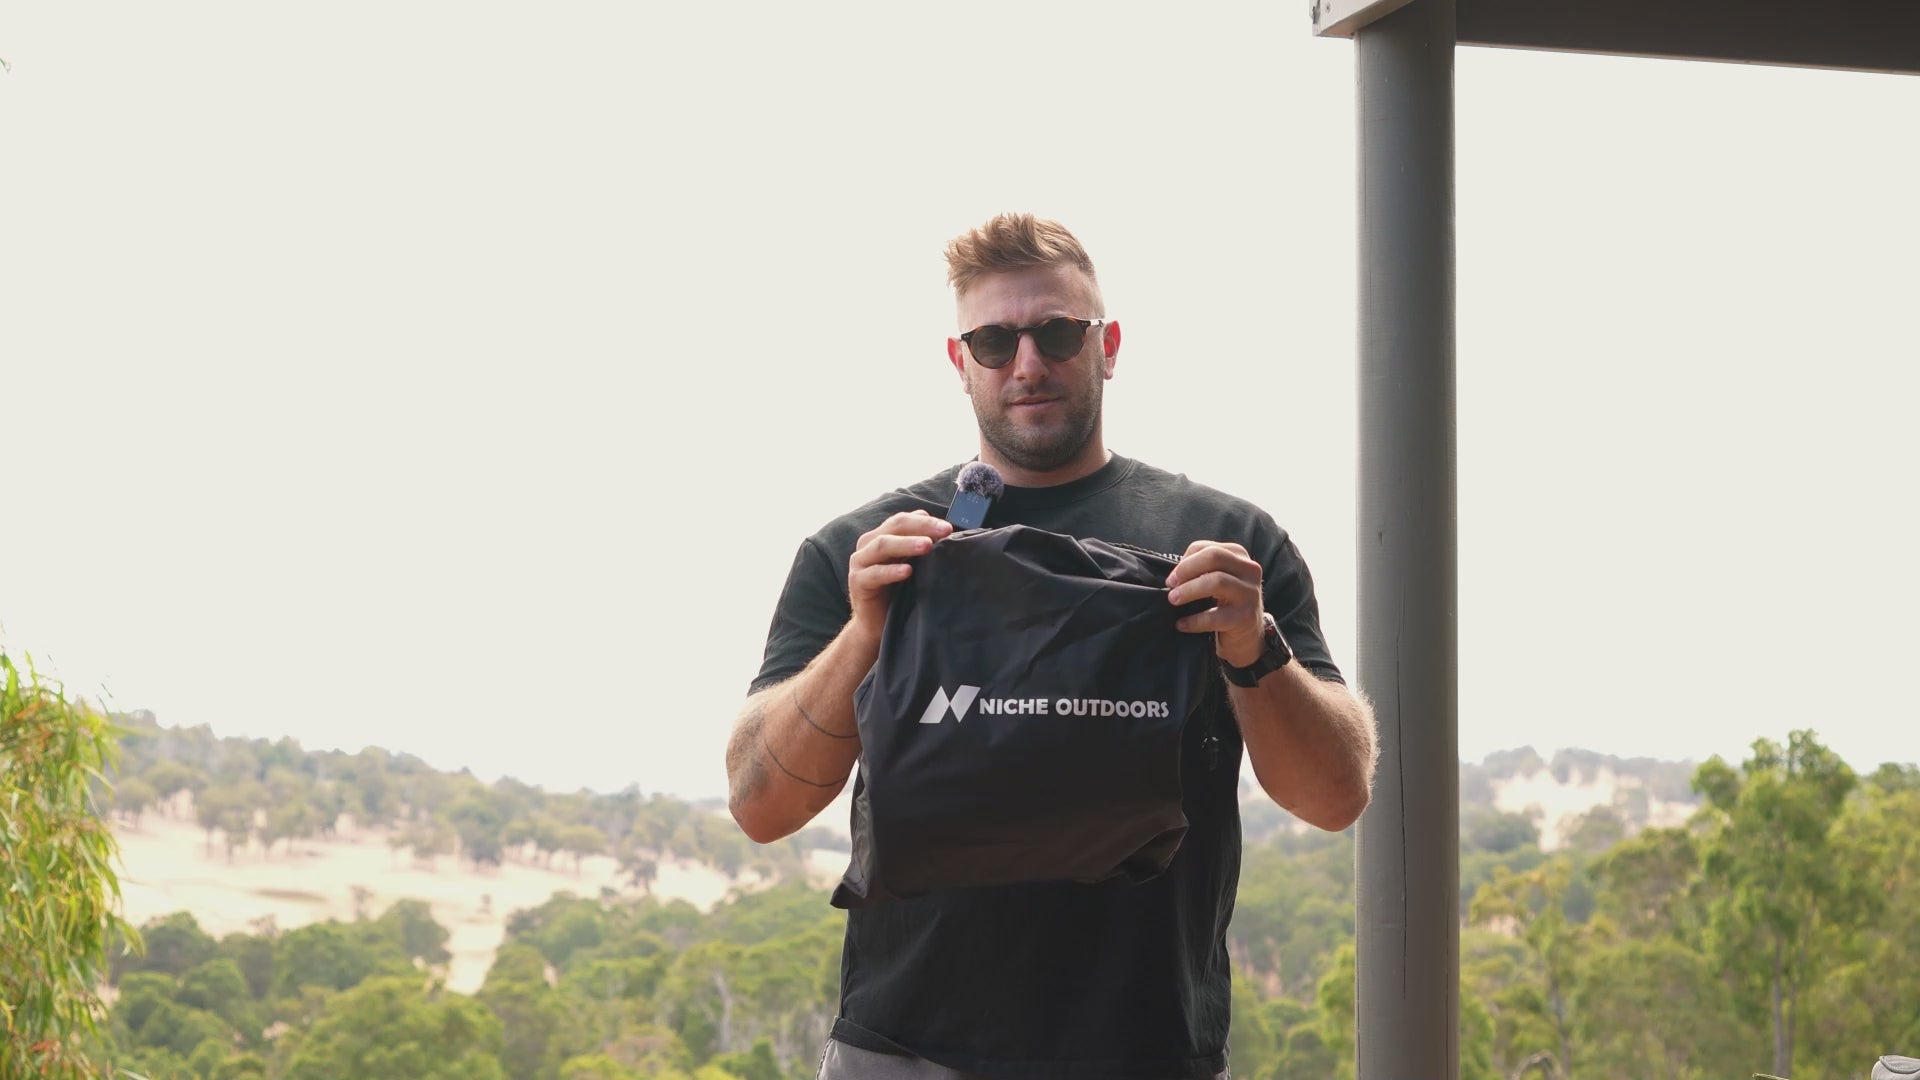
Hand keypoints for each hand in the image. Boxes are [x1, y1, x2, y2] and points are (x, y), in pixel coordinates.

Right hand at [847, 510, 952, 639]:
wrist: (875, 624)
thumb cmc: (897, 592)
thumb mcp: (911, 565)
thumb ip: (921, 547)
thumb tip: (946, 531)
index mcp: (882, 535)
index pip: (904, 520)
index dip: (926, 520)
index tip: (949, 527)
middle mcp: (869, 544)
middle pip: (895, 526)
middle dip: (921, 527)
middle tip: (944, 531)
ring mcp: (860, 562)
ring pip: (883, 545)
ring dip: (907, 543)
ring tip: (927, 546)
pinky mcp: (857, 582)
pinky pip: (874, 574)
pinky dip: (891, 571)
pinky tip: (908, 571)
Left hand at [1166, 540, 1265, 667]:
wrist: (1247, 635)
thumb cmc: (1225, 603)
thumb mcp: (1218, 579)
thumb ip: (1201, 570)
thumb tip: (1174, 574)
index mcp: (1239, 556)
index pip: (1207, 548)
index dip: (1185, 560)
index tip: (1173, 576)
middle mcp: (1249, 570)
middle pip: (1214, 556)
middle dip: (1187, 569)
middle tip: (1170, 584)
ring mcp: (1250, 593)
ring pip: (1217, 581)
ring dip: (1189, 590)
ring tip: (1173, 600)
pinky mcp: (1245, 617)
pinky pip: (1215, 616)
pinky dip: (1194, 621)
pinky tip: (1181, 624)